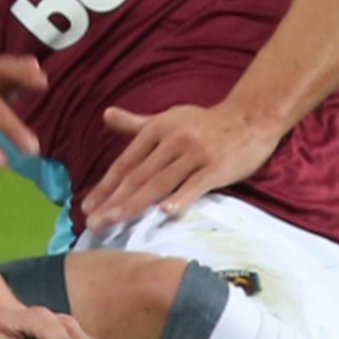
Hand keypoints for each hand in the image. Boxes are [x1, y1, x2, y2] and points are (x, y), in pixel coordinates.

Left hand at [81, 104, 283, 226]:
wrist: (250, 118)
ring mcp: (196, 153)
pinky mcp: (217, 166)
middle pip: (139, 175)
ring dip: (135, 204)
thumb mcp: (168, 118)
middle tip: (94, 222)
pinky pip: (196, 184)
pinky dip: (181, 198)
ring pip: (160, 182)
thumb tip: (106, 115)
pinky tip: (165, 212)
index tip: (87, 206)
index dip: (106, 185)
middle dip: (114, 200)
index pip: (127, 162)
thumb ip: (136, 123)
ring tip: (115, 221)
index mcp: (158, 129)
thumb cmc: (204, 124)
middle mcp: (173, 139)